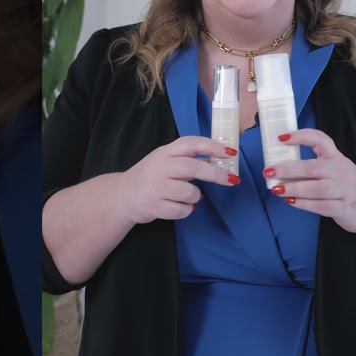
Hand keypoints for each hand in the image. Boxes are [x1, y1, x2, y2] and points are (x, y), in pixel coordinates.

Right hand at [118, 136, 238, 223]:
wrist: (122, 195)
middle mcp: (160, 167)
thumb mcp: (165, 160)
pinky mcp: (154, 206)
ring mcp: (155, 187)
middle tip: (232, 179)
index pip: (191, 144)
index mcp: (165, 152)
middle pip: (192, 168)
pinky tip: (181, 206)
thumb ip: (187, 158)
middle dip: (215, 174)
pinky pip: (182, 210)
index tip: (231, 153)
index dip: (212, 147)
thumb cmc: (151, 175)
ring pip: (189, 192)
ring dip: (196, 197)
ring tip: (189, 197)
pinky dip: (187, 210)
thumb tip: (219, 160)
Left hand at [264, 128, 355, 235]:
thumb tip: (281, 168)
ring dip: (294, 188)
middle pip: (312, 167)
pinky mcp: (344, 208)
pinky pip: (321, 206)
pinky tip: (291, 202)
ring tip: (276, 189)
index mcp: (336, 157)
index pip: (320, 139)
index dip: (301, 136)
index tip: (281, 138)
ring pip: (316, 188)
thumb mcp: (335, 169)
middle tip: (269, 172)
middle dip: (288, 169)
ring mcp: (344, 190)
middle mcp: (341, 170)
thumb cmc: (347, 185)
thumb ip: (314, 166)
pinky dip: (304, 204)